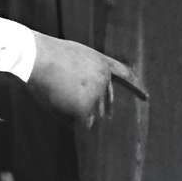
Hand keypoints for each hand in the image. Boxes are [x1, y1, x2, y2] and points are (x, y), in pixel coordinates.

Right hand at [26, 33, 144, 129]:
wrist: (36, 56)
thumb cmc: (45, 57)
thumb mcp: (71, 59)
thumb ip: (84, 77)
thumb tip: (88, 107)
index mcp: (101, 64)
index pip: (125, 75)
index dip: (136, 87)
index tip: (146, 97)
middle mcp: (103, 79)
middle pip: (105, 105)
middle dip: (92, 111)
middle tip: (75, 104)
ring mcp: (95, 93)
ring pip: (91, 116)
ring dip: (75, 113)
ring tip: (57, 94)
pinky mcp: (85, 107)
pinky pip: (79, 123)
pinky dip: (67, 119)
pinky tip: (56, 104)